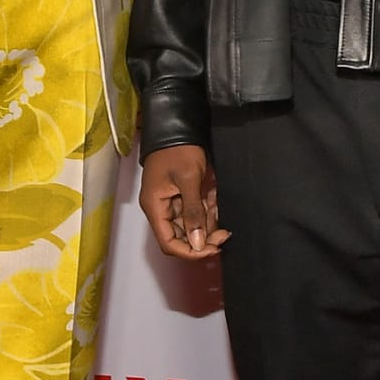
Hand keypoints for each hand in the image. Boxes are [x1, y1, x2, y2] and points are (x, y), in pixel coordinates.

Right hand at [140, 144, 228, 259]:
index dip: (190, 251)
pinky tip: (215, 200)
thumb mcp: (188, 180)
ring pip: (191, 226)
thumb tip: (196, 243)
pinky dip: (207, 210)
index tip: (212, 249)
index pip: (169, 243)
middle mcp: (161, 209)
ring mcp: (171, 203)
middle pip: (181, 237)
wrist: (177, 128)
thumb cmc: (178, 150)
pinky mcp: (182, 196)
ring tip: (218, 208)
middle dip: (203, 238)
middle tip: (223, 234)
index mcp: (155, 208)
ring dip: (207, 223)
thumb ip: (193, 212)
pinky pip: (195, 212)